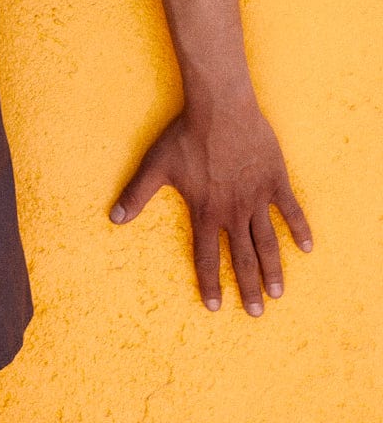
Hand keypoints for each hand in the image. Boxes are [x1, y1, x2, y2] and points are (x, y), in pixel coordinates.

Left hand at [109, 102, 311, 314]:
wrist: (220, 108)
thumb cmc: (186, 135)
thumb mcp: (156, 165)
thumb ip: (137, 194)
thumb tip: (114, 218)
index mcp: (206, 211)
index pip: (206, 256)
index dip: (209, 283)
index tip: (215, 307)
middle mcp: (233, 211)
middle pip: (242, 258)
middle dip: (248, 288)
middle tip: (255, 314)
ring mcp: (257, 197)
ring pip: (267, 242)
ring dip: (272, 269)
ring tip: (277, 293)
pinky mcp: (275, 180)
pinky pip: (291, 210)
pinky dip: (300, 229)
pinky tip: (307, 248)